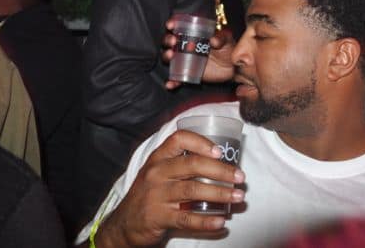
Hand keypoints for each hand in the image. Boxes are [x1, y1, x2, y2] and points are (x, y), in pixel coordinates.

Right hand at [95, 130, 244, 246]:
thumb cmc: (151, 193)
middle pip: (192, 165)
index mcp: (159, 158)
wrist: (124, 224)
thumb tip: (225, 166)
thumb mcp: (160, 173)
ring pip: (193, 191)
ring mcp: (156, 195)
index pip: (179, 139)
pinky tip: (221, 222)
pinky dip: (206, 221)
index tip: (220, 151)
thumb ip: (184, 166)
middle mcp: (156, 173)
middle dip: (221, 171)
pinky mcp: (157, 217)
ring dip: (220, 194)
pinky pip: (186, 218)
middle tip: (241, 177)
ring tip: (238, 196)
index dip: (201, 142)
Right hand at [162, 20, 235, 88]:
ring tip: (170, 56)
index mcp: (194, 34)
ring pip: (170, 58)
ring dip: (166, 56)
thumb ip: (221, 38)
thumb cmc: (229, 48)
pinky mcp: (188, 73)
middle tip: (173, 41)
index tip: (171, 25)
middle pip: (170, 41)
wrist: (233, 68)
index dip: (173, 24)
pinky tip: (170, 84)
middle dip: (168, 40)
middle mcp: (186, 46)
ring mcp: (185, 60)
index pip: (179, 27)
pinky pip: (177, 78)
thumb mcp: (226, 39)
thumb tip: (213, 40)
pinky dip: (172, 82)